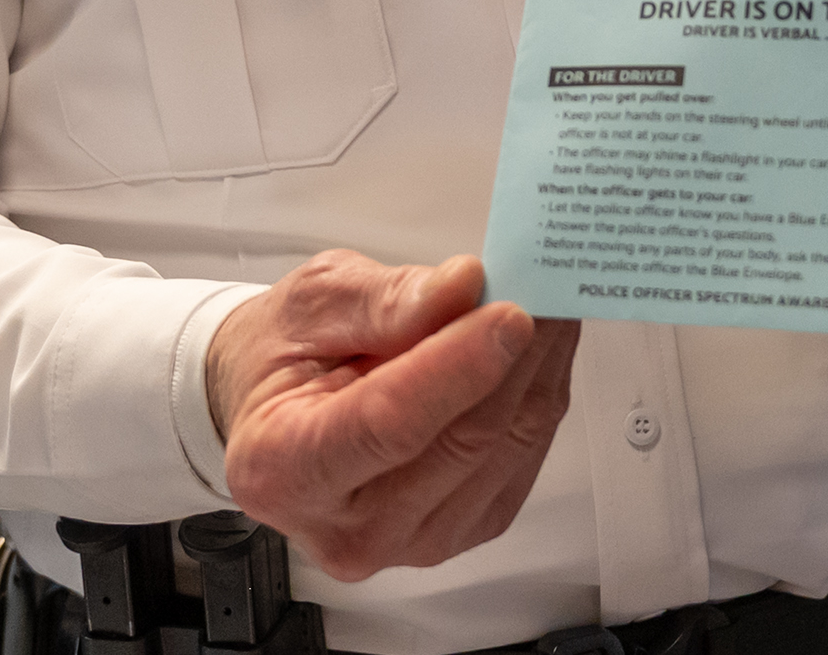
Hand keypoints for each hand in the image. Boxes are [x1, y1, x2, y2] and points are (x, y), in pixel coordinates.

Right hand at [206, 250, 577, 580]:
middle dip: (515, 356)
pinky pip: (520, 464)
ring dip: (539, 371)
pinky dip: (537, 399)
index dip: (458, 367)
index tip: (510, 312)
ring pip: (503, 453)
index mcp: (285, 468)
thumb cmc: (284, 357)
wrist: (277, 407)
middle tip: (546, 284)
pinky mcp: (459, 533)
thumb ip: (387, 300)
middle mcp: (346, 527)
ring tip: (550, 302)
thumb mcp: (313, 302)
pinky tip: (538, 350)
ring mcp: (408, 542)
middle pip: (458, 442)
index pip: (389, 425)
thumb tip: (462, 287)